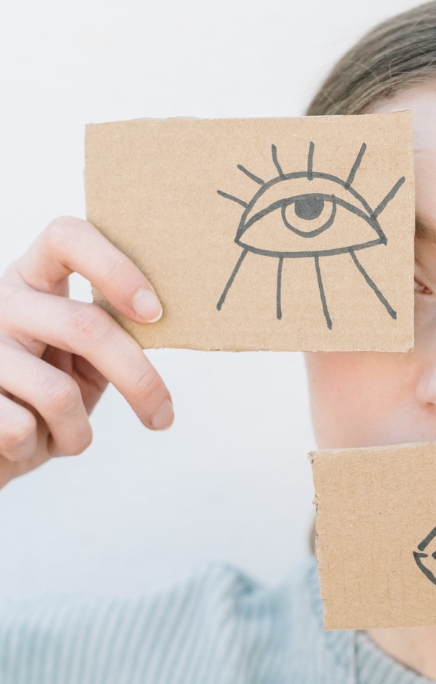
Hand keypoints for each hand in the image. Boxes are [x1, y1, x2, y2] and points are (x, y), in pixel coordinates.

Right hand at [0, 217, 172, 488]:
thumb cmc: (48, 389)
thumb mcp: (83, 354)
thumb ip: (114, 333)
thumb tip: (171, 326)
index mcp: (34, 279)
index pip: (67, 237)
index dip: (115, 268)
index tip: (154, 312)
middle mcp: (2, 301)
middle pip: (85, 326)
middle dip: (137, 379)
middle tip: (164, 416)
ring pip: (57, 392)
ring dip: (80, 431)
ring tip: (72, 436)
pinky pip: (22, 429)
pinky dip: (46, 447)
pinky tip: (33, 443)